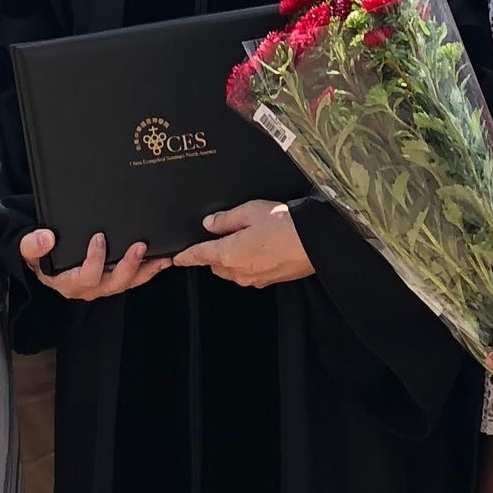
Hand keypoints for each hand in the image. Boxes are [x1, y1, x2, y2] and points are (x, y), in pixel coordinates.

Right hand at [19, 229, 169, 299]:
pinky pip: (132, 279)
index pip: (86, 276)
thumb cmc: (38, 256)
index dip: (95, 259)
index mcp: (67, 283)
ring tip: (162, 258)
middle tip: (139, 247)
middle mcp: (88, 289)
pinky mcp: (112, 279)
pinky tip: (161, 259)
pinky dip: (147, 270)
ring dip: (145, 271)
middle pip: (113, 283)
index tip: (99, 237)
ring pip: (127, 283)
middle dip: (128, 266)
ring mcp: (102, 286)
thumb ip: (33, 244)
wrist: (41, 262)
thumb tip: (47, 237)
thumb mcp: (27, 250)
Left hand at [171, 200, 313, 287]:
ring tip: (249, 238)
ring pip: (232, 270)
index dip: (185, 256)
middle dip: (214, 252)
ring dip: (232, 258)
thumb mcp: (250, 211)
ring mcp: (254, 279)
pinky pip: (249, 273)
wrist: (317, 242)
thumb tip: (210, 224)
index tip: (175, 258)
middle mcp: (239, 271)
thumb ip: (226, 219)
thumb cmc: (285, 224)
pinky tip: (262, 247)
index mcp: (229, 253)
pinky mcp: (269, 281)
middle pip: (215, 264)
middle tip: (226, 234)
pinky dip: (249, 262)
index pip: (199, 256)